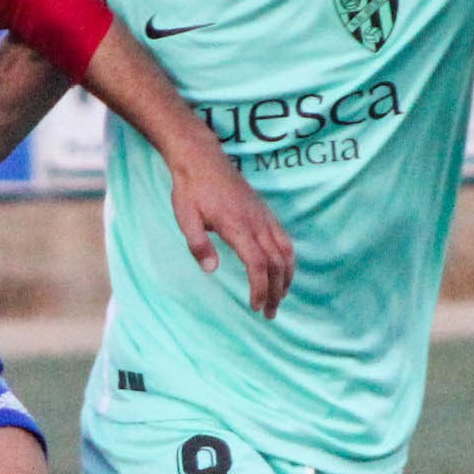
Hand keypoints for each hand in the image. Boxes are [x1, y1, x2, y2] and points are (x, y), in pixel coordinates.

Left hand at [167, 151, 295, 317]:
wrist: (202, 159)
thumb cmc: (190, 189)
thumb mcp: (185, 217)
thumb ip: (198, 244)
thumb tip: (211, 270)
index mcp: (237, 226)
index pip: (257, 264)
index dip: (260, 288)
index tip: (256, 307)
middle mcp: (257, 223)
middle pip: (276, 263)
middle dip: (276, 292)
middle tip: (269, 314)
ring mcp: (264, 217)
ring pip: (286, 252)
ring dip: (286, 278)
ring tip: (280, 298)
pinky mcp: (265, 213)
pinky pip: (285, 240)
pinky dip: (288, 260)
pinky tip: (282, 272)